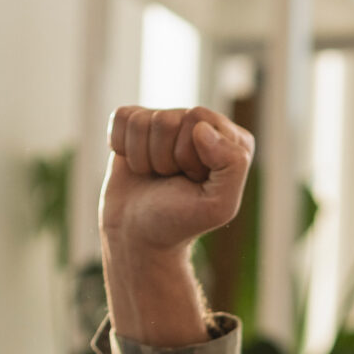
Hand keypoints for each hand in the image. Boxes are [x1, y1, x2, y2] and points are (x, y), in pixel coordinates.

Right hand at [99, 106, 252, 254]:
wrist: (139, 235)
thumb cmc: (180, 221)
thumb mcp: (218, 206)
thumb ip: (232, 164)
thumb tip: (201, 128)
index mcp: (230, 139)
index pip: (198, 120)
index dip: (188, 155)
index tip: (192, 181)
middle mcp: (201, 125)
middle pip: (167, 119)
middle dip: (164, 158)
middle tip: (171, 180)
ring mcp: (169, 122)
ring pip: (141, 122)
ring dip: (143, 158)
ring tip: (155, 176)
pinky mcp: (137, 125)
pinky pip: (121, 117)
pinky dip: (122, 147)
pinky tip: (136, 165)